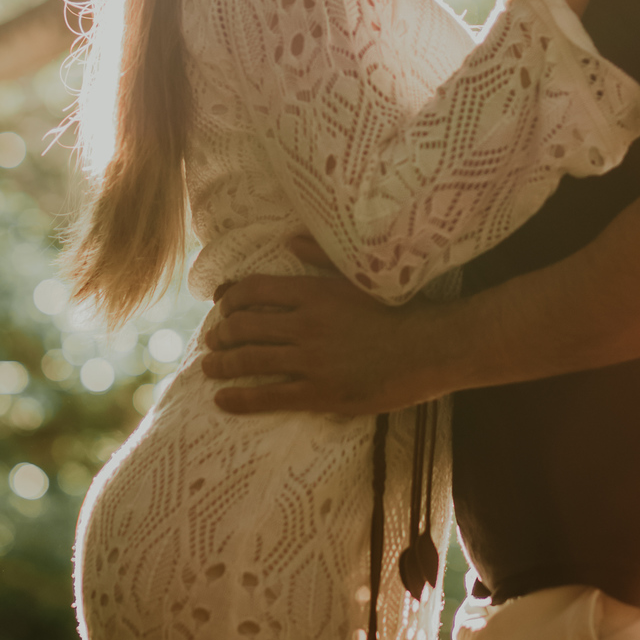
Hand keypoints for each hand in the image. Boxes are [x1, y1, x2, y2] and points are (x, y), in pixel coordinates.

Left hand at [204, 247, 441, 414]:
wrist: (429, 348)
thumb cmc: (399, 308)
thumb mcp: (359, 275)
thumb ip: (322, 255)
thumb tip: (289, 239)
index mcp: (313, 292)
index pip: (255, 291)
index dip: (231, 299)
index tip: (222, 307)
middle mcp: (305, 325)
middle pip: (245, 326)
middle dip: (221, 333)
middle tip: (213, 340)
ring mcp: (311, 361)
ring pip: (250, 361)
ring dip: (222, 364)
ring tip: (210, 367)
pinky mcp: (320, 393)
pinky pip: (269, 396)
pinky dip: (240, 399)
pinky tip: (222, 400)